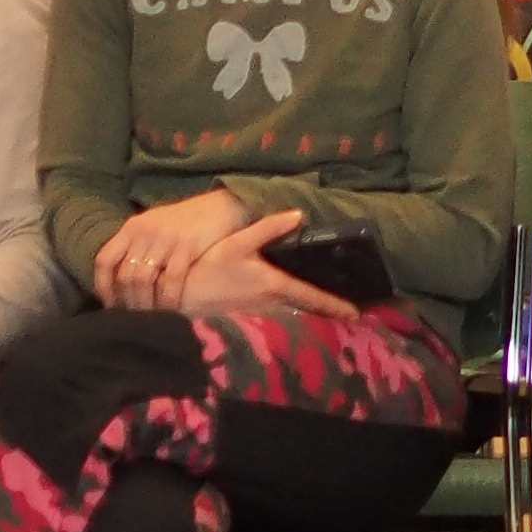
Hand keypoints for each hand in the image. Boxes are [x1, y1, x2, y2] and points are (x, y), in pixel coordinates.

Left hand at [96, 188, 258, 311]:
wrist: (224, 205)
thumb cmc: (188, 221)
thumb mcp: (156, 227)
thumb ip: (138, 248)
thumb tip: (121, 283)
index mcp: (132, 227)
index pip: (105, 260)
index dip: (103, 287)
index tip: (111, 306)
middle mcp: (144, 231)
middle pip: (125, 275)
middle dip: (128, 301)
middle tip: (135, 318)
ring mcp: (165, 238)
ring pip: (143, 279)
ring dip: (145, 303)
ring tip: (151, 318)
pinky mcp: (187, 245)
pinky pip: (170, 279)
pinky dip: (168, 298)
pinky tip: (172, 310)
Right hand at [175, 205, 352, 321]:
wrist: (176, 295)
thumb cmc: (207, 267)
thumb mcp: (238, 243)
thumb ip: (268, 228)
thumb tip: (299, 214)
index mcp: (274, 285)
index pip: (312, 297)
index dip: (334, 306)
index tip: (356, 314)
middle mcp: (270, 304)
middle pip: (305, 311)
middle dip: (326, 313)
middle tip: (348, 315)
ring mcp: (257, 314)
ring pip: (290, 315)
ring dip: (308, 315)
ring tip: (327, 313)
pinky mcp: (245, 317)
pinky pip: (276, 317)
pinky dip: (290, 315)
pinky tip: (292, 310)